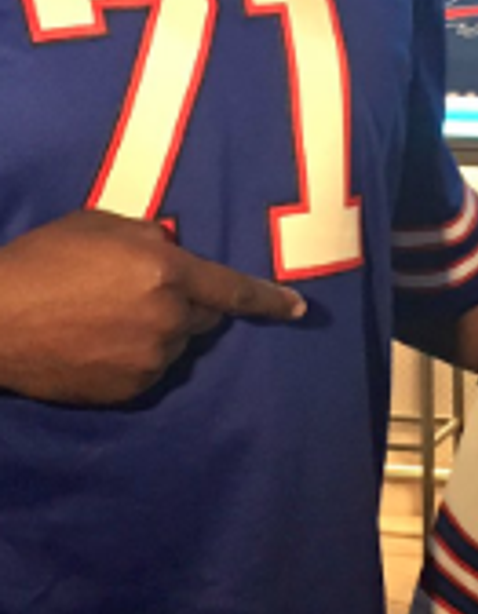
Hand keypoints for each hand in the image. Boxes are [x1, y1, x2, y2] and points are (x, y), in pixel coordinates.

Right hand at [0, 210, 306, 404]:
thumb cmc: (42, 261)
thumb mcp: (97, 225)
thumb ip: (147, 236)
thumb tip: (173, 247)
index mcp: (167, 271)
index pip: (234, 289)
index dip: (269, 301)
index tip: (299, 310)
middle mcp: (170, 318)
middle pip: (207, 317)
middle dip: (188, 305)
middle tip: (140, 294)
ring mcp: (153, 358)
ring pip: (177, 344)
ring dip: (159, 332)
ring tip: (105, 319)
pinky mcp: (133, 388)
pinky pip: (152, 370)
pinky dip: (136, 358)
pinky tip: (97, 344)